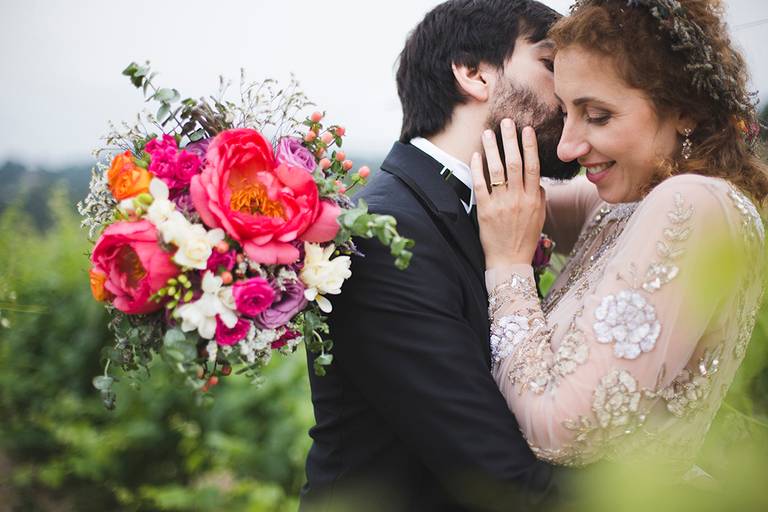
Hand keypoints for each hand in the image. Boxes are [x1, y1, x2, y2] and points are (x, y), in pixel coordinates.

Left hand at [470, 119, 545, 269]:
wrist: (509, 261)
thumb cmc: (524, 239)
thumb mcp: (539, 217)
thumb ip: (539, 196)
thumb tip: (536, 179)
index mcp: (533, 199)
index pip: (532, 166)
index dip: (529, 146)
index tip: (526, 129)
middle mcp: (518, 199)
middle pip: (515, 163)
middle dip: (510, 140)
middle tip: (506, 122)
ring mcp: (501, 204)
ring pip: (497, 171)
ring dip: (493, 149)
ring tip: (488, 133)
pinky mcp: (485, 211)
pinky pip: (481, 186)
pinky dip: (478, 169)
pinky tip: (476, 156)